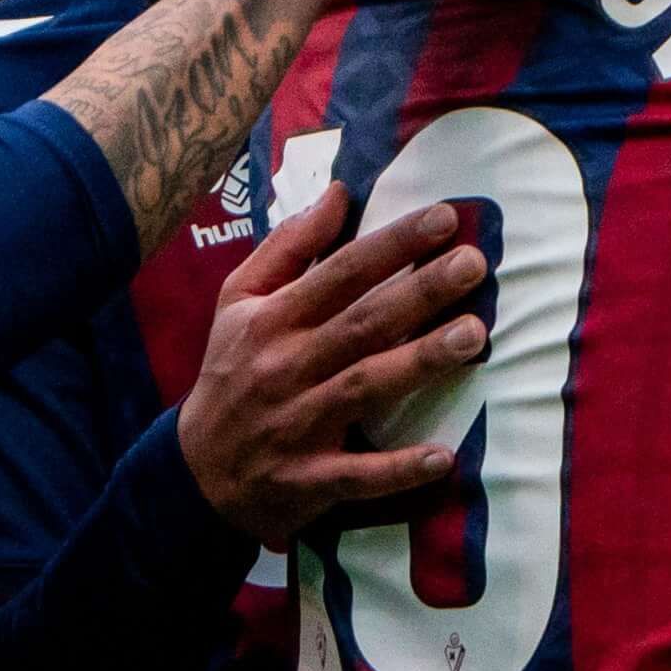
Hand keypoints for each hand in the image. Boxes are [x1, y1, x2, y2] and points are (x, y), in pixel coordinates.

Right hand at [178, 186, 489, 545]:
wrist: (196, 470)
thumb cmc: (231, 371)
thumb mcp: (240, 301)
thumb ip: (289, 246)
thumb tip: (339, 192)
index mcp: (272, 319)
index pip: (340, 272)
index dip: (392, 244)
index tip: (444, 218)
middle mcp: (286, 366)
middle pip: (362, 323)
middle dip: (419, 292)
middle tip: (474, 266)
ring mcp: (298, 424)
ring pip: (365, 386)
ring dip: (419, 361)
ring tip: (473, 335)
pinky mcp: (309, 478)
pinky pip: (358, 473)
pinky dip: (398, 468)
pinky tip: (443, 456)